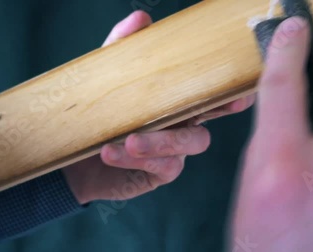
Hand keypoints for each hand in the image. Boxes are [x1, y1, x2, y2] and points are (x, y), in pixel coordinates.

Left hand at [63, 11, 253, 203]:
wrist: (72, 157)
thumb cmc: (98, 113)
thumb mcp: (106, 78)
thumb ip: (122, 48)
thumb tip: (141, 19)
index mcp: (176, 98)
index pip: (209, 88)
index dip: (230, 83)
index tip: (240, 78)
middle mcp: (182, 122)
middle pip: (214, 114)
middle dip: (222, 107)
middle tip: (224, 104)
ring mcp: (175, 150)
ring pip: (192, 141)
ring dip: (163, 140)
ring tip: (130, 139)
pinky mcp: (159, 172)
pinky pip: (165, 165)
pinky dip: (138, 158)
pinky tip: (111, 152)